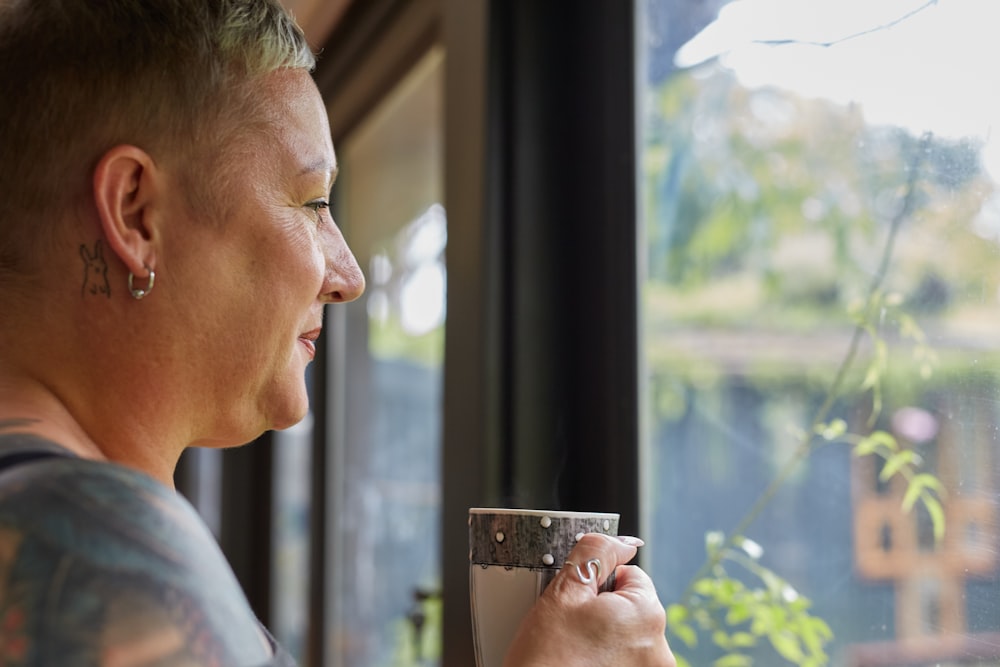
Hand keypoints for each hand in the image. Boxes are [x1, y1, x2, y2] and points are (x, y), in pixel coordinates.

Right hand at [503, 533, 674, 666]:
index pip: (631, 577)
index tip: (577, 605)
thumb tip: (622, 541)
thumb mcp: (564, 593)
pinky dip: (608, 662)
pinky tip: (583, 665)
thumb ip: (596, 554)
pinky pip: (627, 662)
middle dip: (603, 613)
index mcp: (646, 614)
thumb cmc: (544, 659)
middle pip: (631, 609)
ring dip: (606, 640)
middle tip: (571, 630)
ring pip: (628, 639)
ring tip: (575, 652)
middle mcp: (659, 649)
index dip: (598, 585)